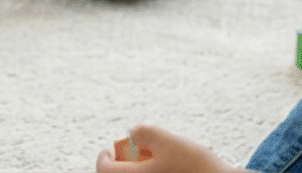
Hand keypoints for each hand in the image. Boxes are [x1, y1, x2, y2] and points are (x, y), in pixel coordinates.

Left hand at [97, 124, 237, 171]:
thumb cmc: (198, 169)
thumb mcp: (169, 141)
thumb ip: (145, 132)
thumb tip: (132, 132)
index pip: (103, 169)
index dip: (104, 156)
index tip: (110, 149)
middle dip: (126, 162)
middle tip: (138, 152)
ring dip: (142, 169)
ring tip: (159, 159)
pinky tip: (172, 168)